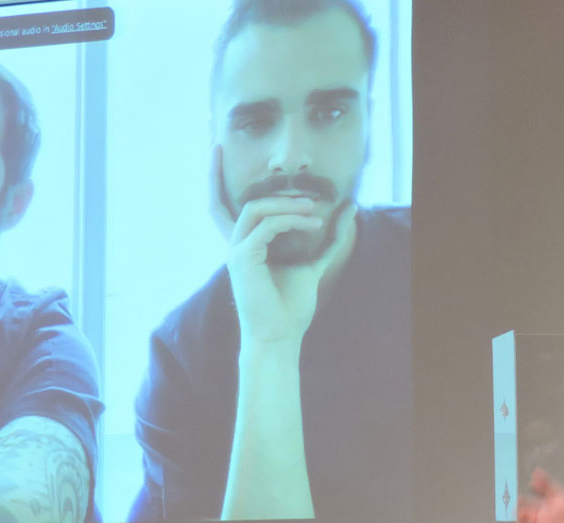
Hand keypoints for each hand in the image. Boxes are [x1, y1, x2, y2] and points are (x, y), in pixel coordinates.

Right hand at [214, 147, 357, 351]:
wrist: (282, 335)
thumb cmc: (291, 306)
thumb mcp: (314, 262)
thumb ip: (328, 237)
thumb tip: (349, 208)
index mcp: (245, 245)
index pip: (222, 205)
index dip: (214, 176)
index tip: (216, 147)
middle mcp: (235, 245)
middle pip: (238, 200)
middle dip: (268, 187)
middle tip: (306, 191)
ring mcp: (236, 251)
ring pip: (256, 209)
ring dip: (287, 205)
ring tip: (315, 210)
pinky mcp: (242, 258)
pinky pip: (265, 226)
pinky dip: (290, 220)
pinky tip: (312, 224)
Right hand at [516, 469, 563, 522]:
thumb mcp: (559, 496)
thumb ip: (546, 485)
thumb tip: (536, 472)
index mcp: (538, 511)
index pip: (524, 506)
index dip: (520, 503)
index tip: (518, 499)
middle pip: (524, 519)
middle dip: (521, 516)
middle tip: (520, 512)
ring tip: (531, 522)